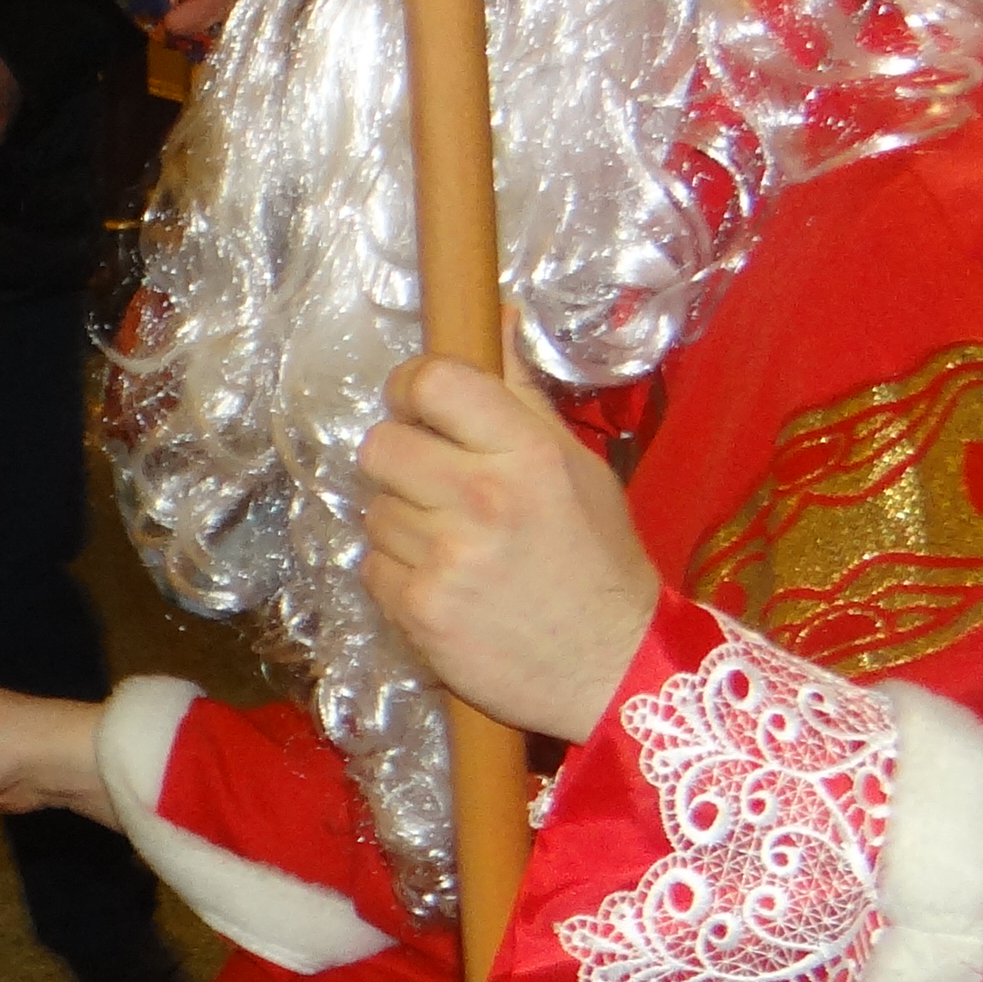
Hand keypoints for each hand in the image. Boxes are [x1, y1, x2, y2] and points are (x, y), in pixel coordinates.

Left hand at [356, 356, 660, 743]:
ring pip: (373, 509)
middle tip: (433, 482)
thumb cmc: (597, 559)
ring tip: (451, 543)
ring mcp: (446, 559)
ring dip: (400, 521)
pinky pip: (371, 567)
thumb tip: (496, 314)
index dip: (413, 386)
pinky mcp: (419, 611)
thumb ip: (524, 393)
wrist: (610, 667)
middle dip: (400, 459)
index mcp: (528, 453)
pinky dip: (397, 573)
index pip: (434, 382)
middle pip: (381, 444)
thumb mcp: (578, 466)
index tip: (421, 405)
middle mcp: (483, 499)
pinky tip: (442, 583)